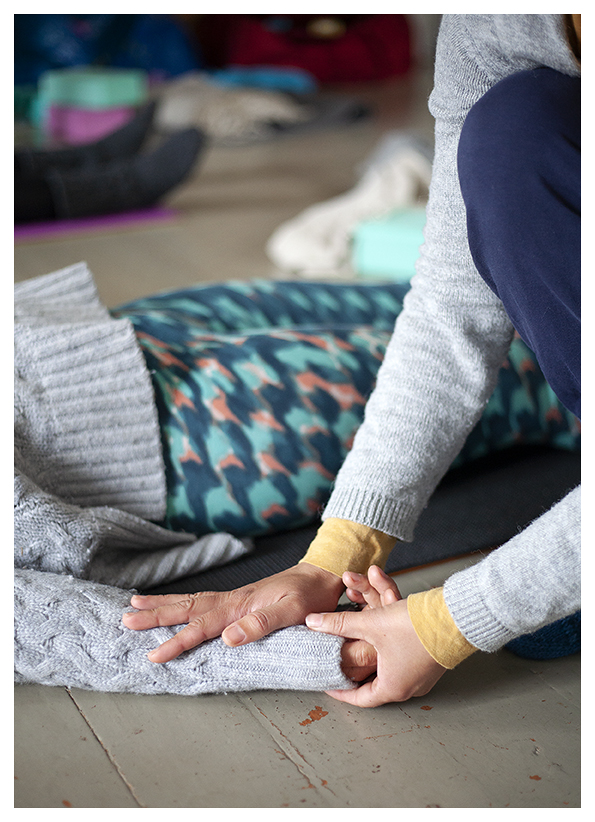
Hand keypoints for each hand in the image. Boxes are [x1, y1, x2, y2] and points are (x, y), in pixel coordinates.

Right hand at [122, 562, 343, 662]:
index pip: (201, 626)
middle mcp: (231, 600)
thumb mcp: (292, 613)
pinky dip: (183, 603)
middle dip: (156, 616)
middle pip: (187, 608)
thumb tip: (227, 638)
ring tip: (135, 606)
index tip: (154, 654)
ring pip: (191, 602)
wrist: (320, 575)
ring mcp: (233, 599)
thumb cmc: (308, 597)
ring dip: (163, 606)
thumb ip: (261, 624)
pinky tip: (175, 606)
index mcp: (239, 606)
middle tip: (125, 620)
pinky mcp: (238, 600)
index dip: (177, 641)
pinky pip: (203, 602)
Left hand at [306, 567, 446, 706]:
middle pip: (373, 683)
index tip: (328, 683)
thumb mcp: (371, 624)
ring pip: (388, 668)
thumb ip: (339, 623)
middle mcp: (409, 686)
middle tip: (340, 664)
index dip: (340, 691)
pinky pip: (403, 660)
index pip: (359, 698)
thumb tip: (313, 622)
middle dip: (355, 670)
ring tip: (357, 646)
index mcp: (392, 687)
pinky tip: (382, 635)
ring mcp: (422, 675)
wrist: (456, 617)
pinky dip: (388, 649)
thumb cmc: (417, 627)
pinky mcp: (430, 660)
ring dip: (371, 655)